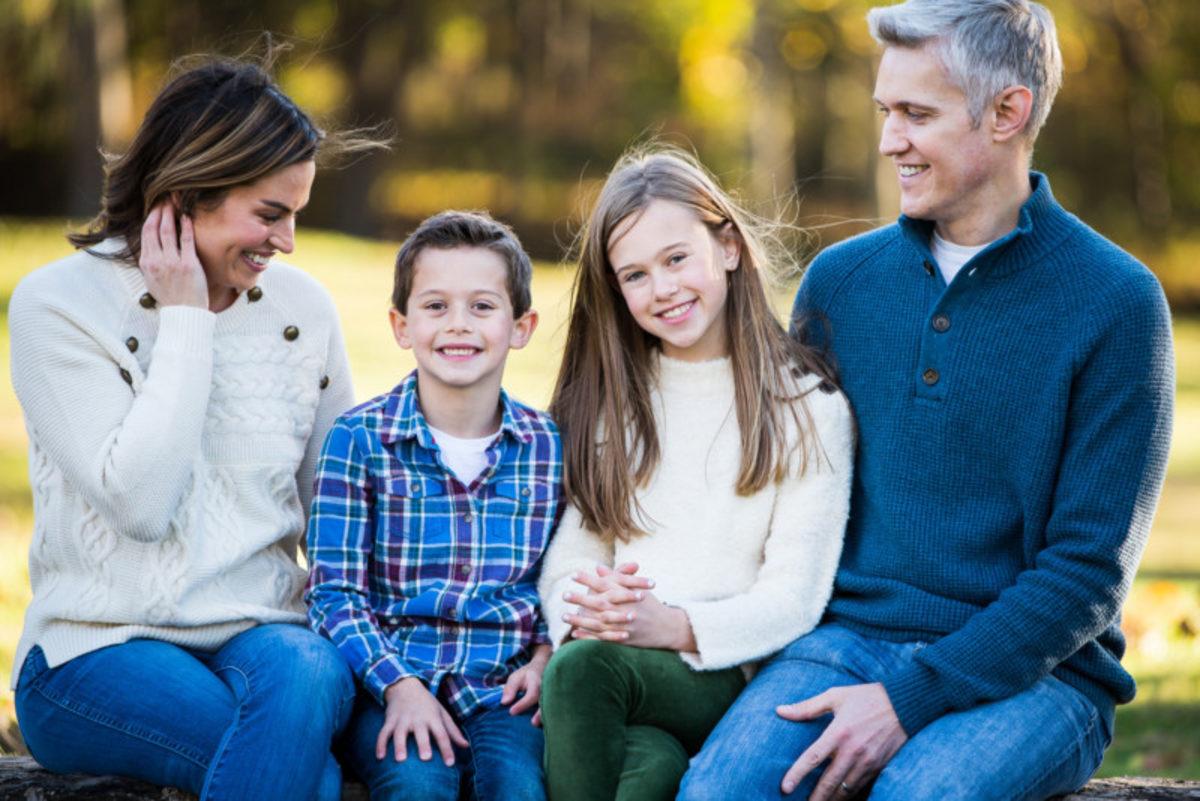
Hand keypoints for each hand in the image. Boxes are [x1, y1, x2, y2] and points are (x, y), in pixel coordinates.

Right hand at [139, 201, 208, 307]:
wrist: (184, 314)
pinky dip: (186, 226)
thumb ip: (151, 262)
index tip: (155, 207)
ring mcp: (172, 262)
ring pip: (168, 231)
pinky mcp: (189, 264)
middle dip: (159, 210)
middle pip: (155, 228)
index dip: (150, 217)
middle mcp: (156, 260)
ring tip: (174, 203)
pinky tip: (187, 216)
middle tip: (164, 198)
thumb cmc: (172, 297)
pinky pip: (186, 240)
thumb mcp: (152, 279)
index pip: (145, 233)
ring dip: (171, 214)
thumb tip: (151, 246)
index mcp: (146, 263)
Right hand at [377, 677, 468, 765]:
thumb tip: (466, 746)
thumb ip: (453, 731)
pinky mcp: (390, 720)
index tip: (450, 763)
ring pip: (400, 733)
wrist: (405, 685)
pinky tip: (379, 757)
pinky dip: (380, 744)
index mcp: (433, 717)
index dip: (447, 749)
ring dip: (399, 745)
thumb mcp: (442, 713)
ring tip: (400, 759)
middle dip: (423, 744)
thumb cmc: (427, 703)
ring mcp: (402, 719)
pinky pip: (383, 733)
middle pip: (421, 732)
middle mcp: (418, 718)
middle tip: (426, 758)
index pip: (442, 734)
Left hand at [502, 644, 550, 725]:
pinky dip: (549, 719)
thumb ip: (510, 689)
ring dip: (546, 718)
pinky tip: (544, 726)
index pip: (531, 695)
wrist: (542, 669)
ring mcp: (553, 696)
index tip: (511, 712)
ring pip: (553, 708)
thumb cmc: (526, 676)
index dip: (522, 704)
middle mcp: (548, 690)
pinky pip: (554, 711)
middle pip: (547, 702)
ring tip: (538, 726)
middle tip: (533, 723)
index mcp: (537, 683)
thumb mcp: (515, 678)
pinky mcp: (554, 702)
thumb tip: (504, 702)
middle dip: (541, 713)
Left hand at [563, 567, 695, 650]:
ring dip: (580, 619)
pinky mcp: (624, 640)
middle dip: (580, 598)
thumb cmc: (650, 604)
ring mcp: (624, 626)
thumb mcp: (636, 588)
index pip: (605, 584)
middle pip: (599, 603)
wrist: (667, 627)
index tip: (573, 574)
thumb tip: (598, 567)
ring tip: (564, 615)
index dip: (589, 579)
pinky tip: (575, 633)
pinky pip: (603, 638)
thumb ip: (616, 578)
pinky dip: (588, 636)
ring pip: (598, 623)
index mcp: (628, 595)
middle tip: (564, 594)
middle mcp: (625, 610)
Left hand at [776, 683, 907, 798]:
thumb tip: (780, 711)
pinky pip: (860, 787)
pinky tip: (839, 798)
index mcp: (838, 732)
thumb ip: (807, 707)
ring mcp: (867, 761)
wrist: (904, 704)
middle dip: (815, 798)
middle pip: (829, 782)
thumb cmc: (866, 697)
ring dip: (831, 800)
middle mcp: (852, 751)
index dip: (797, 775)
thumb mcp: (835, 696)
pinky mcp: (879, 767)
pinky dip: (848, 795)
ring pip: (845, 790)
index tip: (785, 788)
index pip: (813, 758)